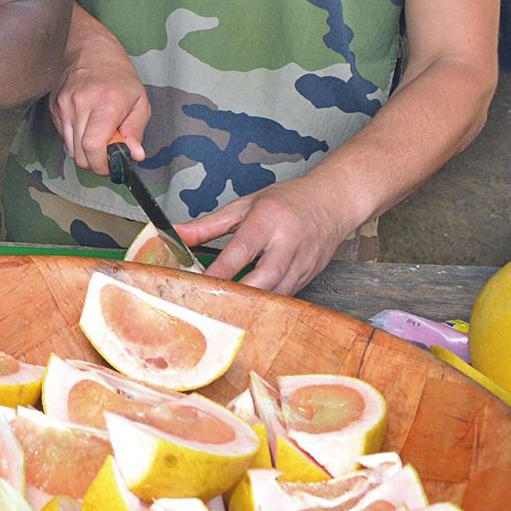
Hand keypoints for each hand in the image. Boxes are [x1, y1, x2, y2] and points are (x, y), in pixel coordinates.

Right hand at [51, 31, 149, 176]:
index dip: (101, 165)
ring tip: (98, 136)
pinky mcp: (54, 107)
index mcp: (105, 103)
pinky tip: (86, 124)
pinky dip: (75, 138)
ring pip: (69, 148)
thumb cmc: (118, 74)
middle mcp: (80, 104)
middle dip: (94, 161)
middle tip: (107, 152)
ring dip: (84, 151)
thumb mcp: (139, 101)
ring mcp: (63, 105)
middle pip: (79, 153)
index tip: (110, 165)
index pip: (93, 147)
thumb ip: (136, 130)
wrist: (89, 48)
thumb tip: (134, 154)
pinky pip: (64, 135)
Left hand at [175, 177, 355, 295]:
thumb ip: (209, 225)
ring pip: (277, 292)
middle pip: (264, 277)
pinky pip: (286, 295)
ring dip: (253, 304)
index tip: (202, 282)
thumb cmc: (287, 201)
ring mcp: (303, 262)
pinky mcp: (310, 275)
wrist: (333, 201)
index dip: (222, 269)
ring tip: (227, 310)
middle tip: (213, 302)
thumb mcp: (244, 205)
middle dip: (239, 293)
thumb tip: (177, 234)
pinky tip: (250, 306)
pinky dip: (267, 303)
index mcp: (268, 219)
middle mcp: (288, 242)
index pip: (242, 249)